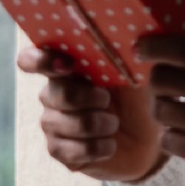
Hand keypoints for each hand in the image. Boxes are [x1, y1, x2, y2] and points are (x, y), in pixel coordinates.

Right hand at [16, 46, 166, 181]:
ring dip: (94, 123)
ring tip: (114, 123)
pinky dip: (93, 148)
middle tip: (107, 100)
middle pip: (51, 93)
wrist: (151, 137)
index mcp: (69, 67)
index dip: (40, 60)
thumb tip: (117, 34)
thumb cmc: (141, 96)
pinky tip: (110, 144)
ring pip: (57, 123)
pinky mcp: (60, 151)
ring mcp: (54, 123)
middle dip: (85, 97)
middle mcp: (55, 93)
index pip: (32, 59)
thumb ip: (120, 52)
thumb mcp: (135, 71)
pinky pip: (64, 150)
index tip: (69, 65)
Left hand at [135, 0, 184, 179]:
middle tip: (160, 78)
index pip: (182, 50)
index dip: (153, 46)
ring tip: (174, 103)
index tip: (141, 46)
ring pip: (160, 111)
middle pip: (162, 81)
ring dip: (161, 106)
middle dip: (154, 78)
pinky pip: (168, 140)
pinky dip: (172, 134)